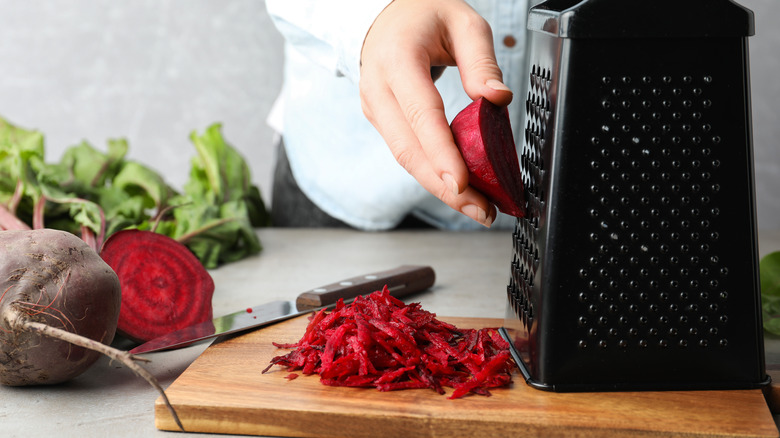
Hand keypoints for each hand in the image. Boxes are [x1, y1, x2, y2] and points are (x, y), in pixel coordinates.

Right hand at [359, 0, 512, 226]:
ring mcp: (375, 109)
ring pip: (405, 158)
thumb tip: (498, 99)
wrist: (383, 18)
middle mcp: (377, 89)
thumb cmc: (423, 15)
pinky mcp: (382, 122)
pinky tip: (459, 189)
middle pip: (408, 149)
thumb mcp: (463, 22)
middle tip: (480, 210)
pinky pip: (407, 153)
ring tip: (477, 208)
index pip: (420, 113)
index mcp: (396, 60)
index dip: (441, 153)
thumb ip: (481, 61)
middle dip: (444, 186)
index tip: (463, 183)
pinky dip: (432, 174)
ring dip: (440, 188)